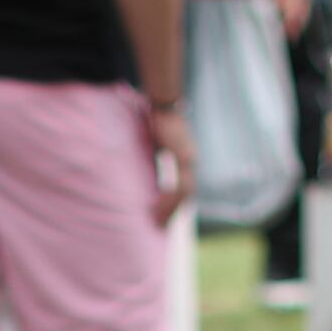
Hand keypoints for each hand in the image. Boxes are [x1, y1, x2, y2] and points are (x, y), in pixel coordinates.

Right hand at [143, 99, 196, 229]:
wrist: (163, 102)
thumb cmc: (155, 120)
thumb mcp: (153, 145)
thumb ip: (153, 158)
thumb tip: (141, 171)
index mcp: (184, 159)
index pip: (182, 189)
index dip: (172, 205)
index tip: (160, 218)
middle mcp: (189, 160)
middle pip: (186, 196)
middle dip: (172, 213)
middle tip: (159, 228)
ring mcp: (188, 159)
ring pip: (185, 194)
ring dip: (170, 210)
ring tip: (156, 221)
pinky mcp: (183, 158)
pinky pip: (180, 185)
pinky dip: (170, 199)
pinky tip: (158, 206)